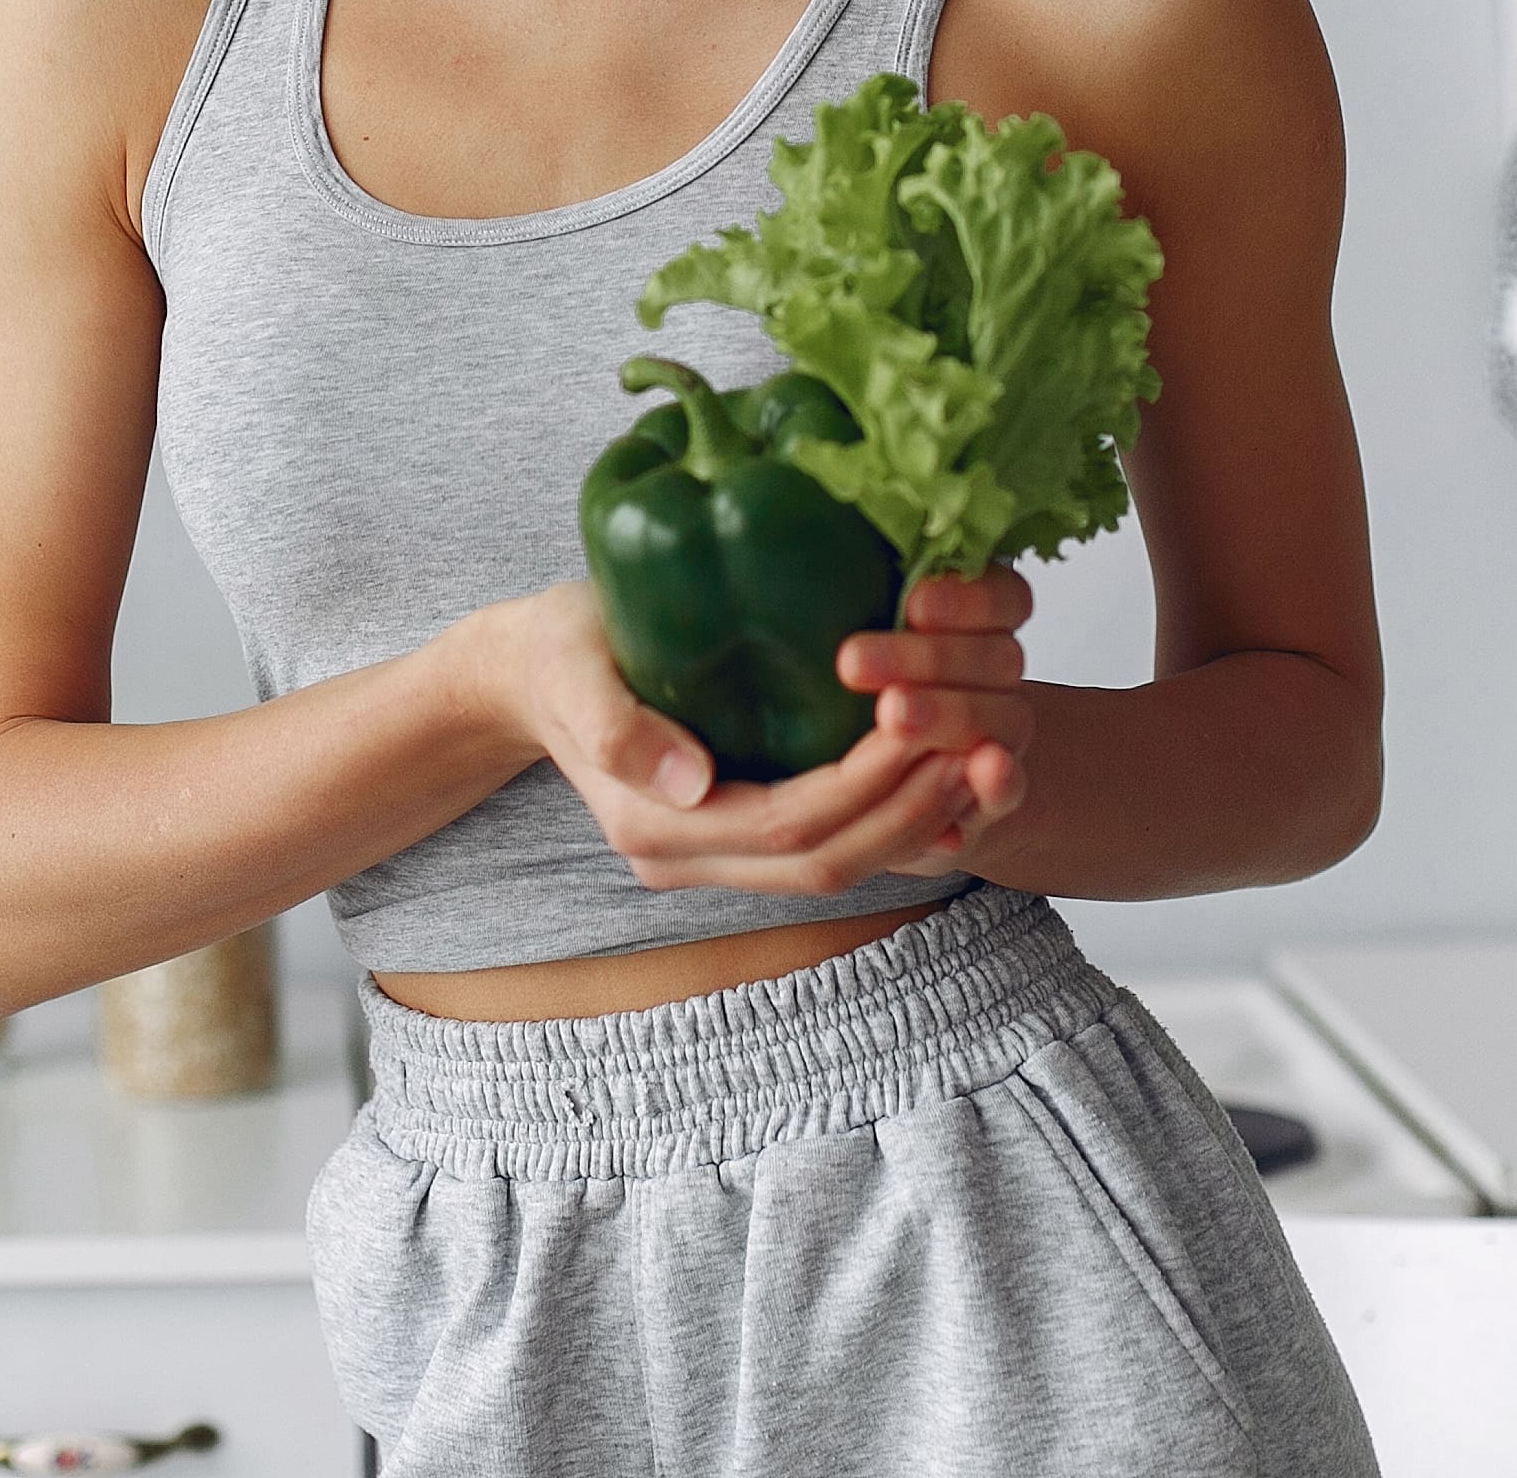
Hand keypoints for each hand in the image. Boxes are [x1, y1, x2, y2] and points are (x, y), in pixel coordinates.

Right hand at [464, 581, 987, 894]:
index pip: (788, 823)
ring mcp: (718, 857)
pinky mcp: (744, 836)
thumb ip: (619, 728)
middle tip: (981, 746)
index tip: (925, 726)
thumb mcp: (570, 668)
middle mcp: (690, 860)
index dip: (867, 786)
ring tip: (982, 761)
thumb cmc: (560, 650)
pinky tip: (945, 782)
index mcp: (653, 826)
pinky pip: (831, 849)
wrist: (535, 674)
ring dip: (917, 822)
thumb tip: (691, 783)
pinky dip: (895, 826)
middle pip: (826, 861)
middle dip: (911, 810)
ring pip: (838, 866)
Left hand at [839, 563, 1034, 874]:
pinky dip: (999, 784)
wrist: (858, 780)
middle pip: (998, 657)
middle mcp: (991, 676)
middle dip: (930, 657)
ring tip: (892, 716)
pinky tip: (982, 771)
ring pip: (1005, 719)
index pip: (1004, 597)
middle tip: (853, 662)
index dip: (970, 597)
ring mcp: (996, 738)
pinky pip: (1007, 794)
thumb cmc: (816, 682)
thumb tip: (759, 517)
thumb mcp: (817, 621)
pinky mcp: (981, 803)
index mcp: (969, 621)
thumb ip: (815, 576)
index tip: (914, 602)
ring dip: (951, 714)